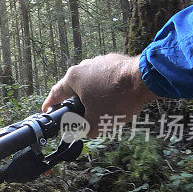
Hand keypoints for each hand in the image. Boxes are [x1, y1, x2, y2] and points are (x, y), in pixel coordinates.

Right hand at [42, 54, 158, 136]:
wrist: (145, 80)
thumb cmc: (117, 99)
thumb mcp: (96, 122)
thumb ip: (84, 129)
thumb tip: (83, 130)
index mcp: (74, 78)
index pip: (56, 93)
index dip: (50, 104)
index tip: (47, 109)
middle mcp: (85, 66)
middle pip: (75, 87)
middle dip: (77, 102)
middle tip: (81, 114)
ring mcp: (101, 61)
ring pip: (92, 82)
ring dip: (94, 95)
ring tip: (104, 108)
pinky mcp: (117, 61)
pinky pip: (107, 78)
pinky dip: (108, 88)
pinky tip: (117, 99)